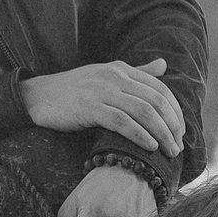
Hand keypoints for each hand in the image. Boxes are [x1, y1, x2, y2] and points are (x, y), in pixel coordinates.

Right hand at [18, 58, 183, 155]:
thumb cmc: (74, 89)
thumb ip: (137, 71)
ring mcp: (102, 91)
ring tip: (169, 151)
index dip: (176, 112)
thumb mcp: (107, 75)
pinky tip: (150, 147)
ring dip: (162, 134)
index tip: (181, 132)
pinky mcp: (89, 107)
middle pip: (156, 101)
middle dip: (173, 126)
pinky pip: (122, 121)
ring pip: (143, 112)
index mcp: (122, 69)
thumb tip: (164, 65)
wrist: (36, 95)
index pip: (161, 89)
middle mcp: (115, 76)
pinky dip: (140, 135)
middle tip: (178, 147)